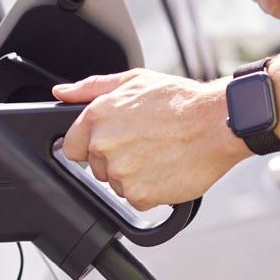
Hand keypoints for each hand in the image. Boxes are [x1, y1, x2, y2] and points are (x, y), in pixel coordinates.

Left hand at [54, 70, 248, 211]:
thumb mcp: (134, 81)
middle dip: (117, 158)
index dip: (93, 144)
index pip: (73, 145)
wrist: (217, 124)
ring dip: (135, 175)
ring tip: (160, 154)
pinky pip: (136, 199)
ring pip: (117, 184)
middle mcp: (104, 145)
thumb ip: (91, 88)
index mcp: (98, 116)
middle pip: (97, 166)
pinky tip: (166, 168)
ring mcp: (121, 173)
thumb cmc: (181, 100)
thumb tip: (62, 93)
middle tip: (146, 143)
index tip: (114, 141)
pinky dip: (151, 189)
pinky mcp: (140, 195)